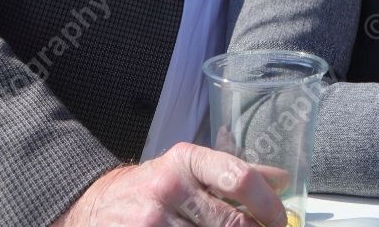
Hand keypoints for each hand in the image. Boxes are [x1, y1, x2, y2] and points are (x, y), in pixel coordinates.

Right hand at [53, 143, 288, 226]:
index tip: (281, 219)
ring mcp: (152, 219)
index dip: (268, 204)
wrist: (96, 206)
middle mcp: (169, 185)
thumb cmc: (156, 187)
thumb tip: (282, 181)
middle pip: (230, 221)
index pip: (239, 176)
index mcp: (187, 159)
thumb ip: (234, 173)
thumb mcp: (191, 169)